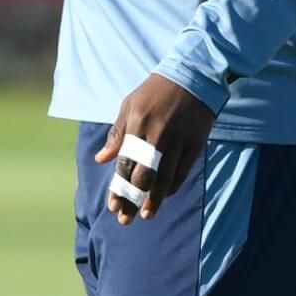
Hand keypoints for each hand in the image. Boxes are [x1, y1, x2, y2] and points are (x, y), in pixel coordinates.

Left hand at [94, 73, 215, 224]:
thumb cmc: (155, 91)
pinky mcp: (194, 145)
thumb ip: (116, 134)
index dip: (119, 187)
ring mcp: (178, 141)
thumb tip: (101, 160)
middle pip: (144, 176)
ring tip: (146, 215)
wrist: (192, 77)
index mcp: (137, 124)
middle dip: (134, 200)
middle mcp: (157, 135)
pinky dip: (172, 187)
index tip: (113, 206)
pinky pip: (182, 172)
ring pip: (165, 179)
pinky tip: (164, 196)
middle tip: (126, 218)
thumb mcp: (130, 105)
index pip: (126, 163)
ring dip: (154, 200)